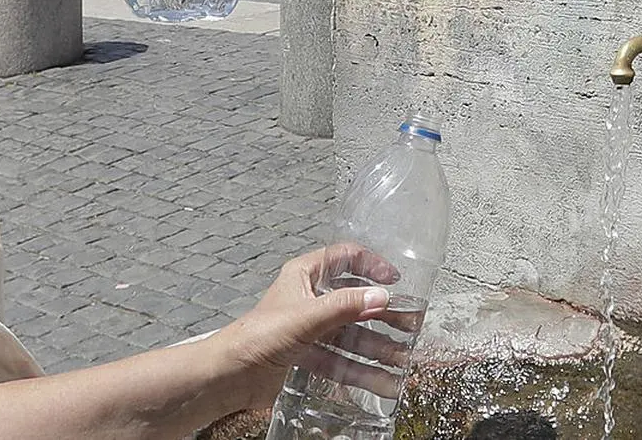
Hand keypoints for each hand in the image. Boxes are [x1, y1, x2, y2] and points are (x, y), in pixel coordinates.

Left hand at [207, 245, 401, 410]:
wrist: (230, 377)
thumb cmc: (257, 336)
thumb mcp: (305, 316)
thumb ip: (344, 306)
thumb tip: (382, 296)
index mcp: (306, 276)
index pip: (345, 258)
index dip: (372, 265)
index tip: (395, 280)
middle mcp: (312, 300)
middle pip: (357, 302)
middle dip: (385, 315)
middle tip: (411, 325)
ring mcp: (313, 330)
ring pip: (354, 336)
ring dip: (379, 348)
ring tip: (404, 361)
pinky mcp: (311, 357)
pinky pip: (344, 362)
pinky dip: (364, 373)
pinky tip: (384, 384)